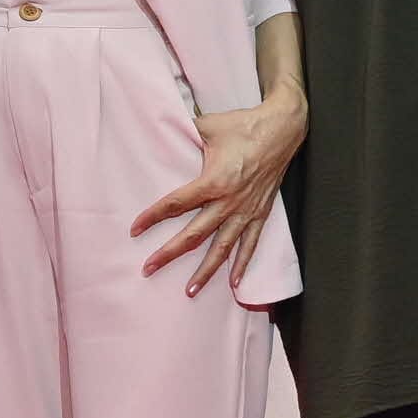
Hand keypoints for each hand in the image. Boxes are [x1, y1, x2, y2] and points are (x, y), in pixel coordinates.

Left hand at [129, 94, 305, 295]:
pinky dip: (242, 264)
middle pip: (194, 234)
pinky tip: (233, 283)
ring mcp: (246, 210)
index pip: (176, 203)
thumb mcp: (208, 125)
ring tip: (189, 291)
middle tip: (148, 269)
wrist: (282, 128)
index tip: (135, 228)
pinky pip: (250, 244)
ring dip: (205, 271)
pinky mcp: (261, 213)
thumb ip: (183, 131)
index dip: (153, 216)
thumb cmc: (242, 125)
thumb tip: (161, 127)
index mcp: (214, 181)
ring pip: (222, 248)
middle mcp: (229, 201)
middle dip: (169, 253)